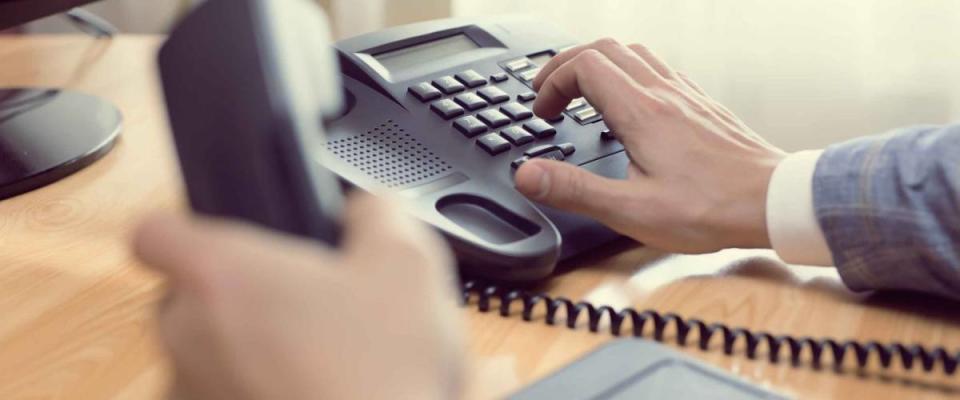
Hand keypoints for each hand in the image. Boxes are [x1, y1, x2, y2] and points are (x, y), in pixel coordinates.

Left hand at [134, 194, 463, 399]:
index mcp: (222, 273)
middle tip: (300, 301)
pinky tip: (312, 390)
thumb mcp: (408, 262)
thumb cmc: (380, 371)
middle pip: (186, 297)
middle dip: (238, 296)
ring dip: (248, 350)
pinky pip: (222, 395)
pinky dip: (255, 390)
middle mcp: (189, 334)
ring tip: (318, 356)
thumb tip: (364, 209)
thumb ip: (376, 213)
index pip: (154, 232)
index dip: (183, 229)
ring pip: (206, 354)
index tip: (217, 237)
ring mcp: (193, 390)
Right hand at [516, 38, 786, 252]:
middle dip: (567, 66)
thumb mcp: (631, 211)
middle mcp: (663, 94)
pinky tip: (629, 103)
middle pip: (605, 48)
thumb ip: (575, 190)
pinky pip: (658, 68)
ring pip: (633, 52)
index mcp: (641, 113)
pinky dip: (629, 73)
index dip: (553, 82)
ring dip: (598, 64)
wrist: (774, 201)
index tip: (543, 112)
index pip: (584, 66)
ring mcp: (685, 95)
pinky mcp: (700, 104)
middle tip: (550, 95)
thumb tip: (528, 175)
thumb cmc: (710, 209)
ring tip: (581, 92)